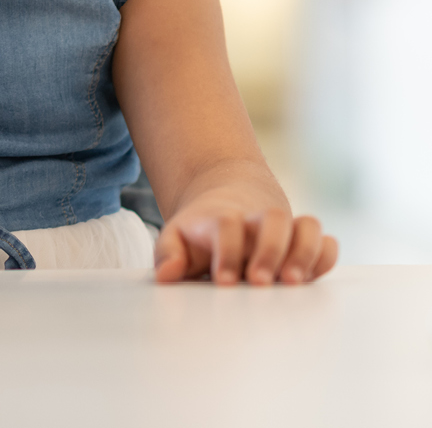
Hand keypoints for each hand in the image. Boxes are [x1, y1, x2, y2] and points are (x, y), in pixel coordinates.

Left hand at [154, 193, 338, 285]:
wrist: (228, 209)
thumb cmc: (200, 234)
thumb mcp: (175, 240)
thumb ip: (168, 255)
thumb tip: (166, 274)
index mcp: (222, 219)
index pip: (227, 225)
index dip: (227, 252)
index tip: (222, 281)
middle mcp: (258, 221)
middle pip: (274, 218)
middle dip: (269, 250)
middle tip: (259, 281)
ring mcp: (285, 230)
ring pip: (307, 225)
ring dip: (304, 253)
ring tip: (292, 282)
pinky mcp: (305, 243)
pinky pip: (326, 243)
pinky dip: (325, 258)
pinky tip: (311, 279)